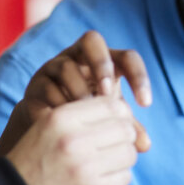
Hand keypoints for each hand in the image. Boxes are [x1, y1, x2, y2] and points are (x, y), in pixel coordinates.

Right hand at [0, 31, 151, 160]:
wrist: (49, 127)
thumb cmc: (88, 119)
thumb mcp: (110, 120)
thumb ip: (128, 127)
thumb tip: (145, 145)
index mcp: (105, 62)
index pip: (127, 57)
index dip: (139, 76)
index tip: (145, 104)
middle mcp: (79, 57)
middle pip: (92, 40)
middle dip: (101, 65)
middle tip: (108, 93)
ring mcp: (55, 66)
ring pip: (66, 65)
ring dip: (78, 89)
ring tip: (86, 113)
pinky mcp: (37, 82)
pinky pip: (47, 85)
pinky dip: (59, 103)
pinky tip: (67, 123)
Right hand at [6, 96, 139, 184]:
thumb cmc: (31, 163)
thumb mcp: (46, 128)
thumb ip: (80, 117)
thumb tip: (125, 112)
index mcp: (60, 118)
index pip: (112, 104)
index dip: (120, 114)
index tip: (115, 125)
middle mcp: (73, 139)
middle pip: (125, 128)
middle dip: (124, 137)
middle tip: (112, 147)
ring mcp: (85, 167)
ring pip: (129, 152)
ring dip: (122, 159)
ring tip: (106, 164)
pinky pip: (125, 177)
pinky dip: (117, 178)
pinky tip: (100, 181)